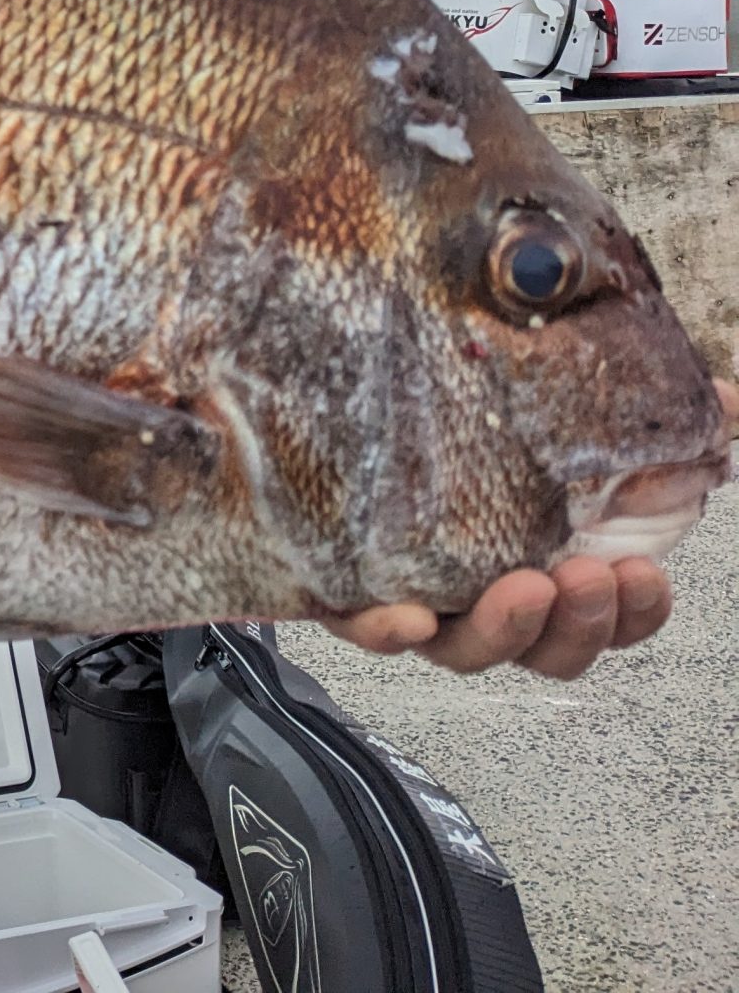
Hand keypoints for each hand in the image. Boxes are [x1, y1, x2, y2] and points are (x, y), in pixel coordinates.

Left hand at [325, 378, 738, 679]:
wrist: (352, 412)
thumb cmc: (470, 435)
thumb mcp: (566, 419)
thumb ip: (649, 417)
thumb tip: (727, 402)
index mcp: (551, 570)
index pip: (610, 621)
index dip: (634, 614)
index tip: (644, 576)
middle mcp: (489, 598)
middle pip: (547, 650)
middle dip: (579, 624)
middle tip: (586, 575)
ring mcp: (423, 601)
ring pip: (466, 648)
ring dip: (504, 629)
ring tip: (524, 588)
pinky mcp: (350, 591)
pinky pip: (362, 628)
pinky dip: (385, 630)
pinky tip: (404, 617)